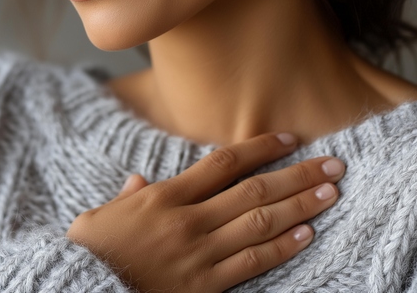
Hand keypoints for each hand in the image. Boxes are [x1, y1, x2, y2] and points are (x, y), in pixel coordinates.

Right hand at [65, 132, 344, 292]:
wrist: (83, 291)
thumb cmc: (91, 257)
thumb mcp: (99, 218)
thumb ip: (126, 197)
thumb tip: (139, 181)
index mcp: (163, 197)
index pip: (223, 163)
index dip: (260, 147)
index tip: (290, 138)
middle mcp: (187, 220)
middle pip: (253, 189)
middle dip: (297, 174)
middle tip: (334, 164)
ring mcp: (199, 254)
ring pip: (260, 222)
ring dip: (300, 205)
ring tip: (330, 193)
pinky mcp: (205, 287)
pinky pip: (252, 262)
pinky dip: (282, 247)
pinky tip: (306, 234)